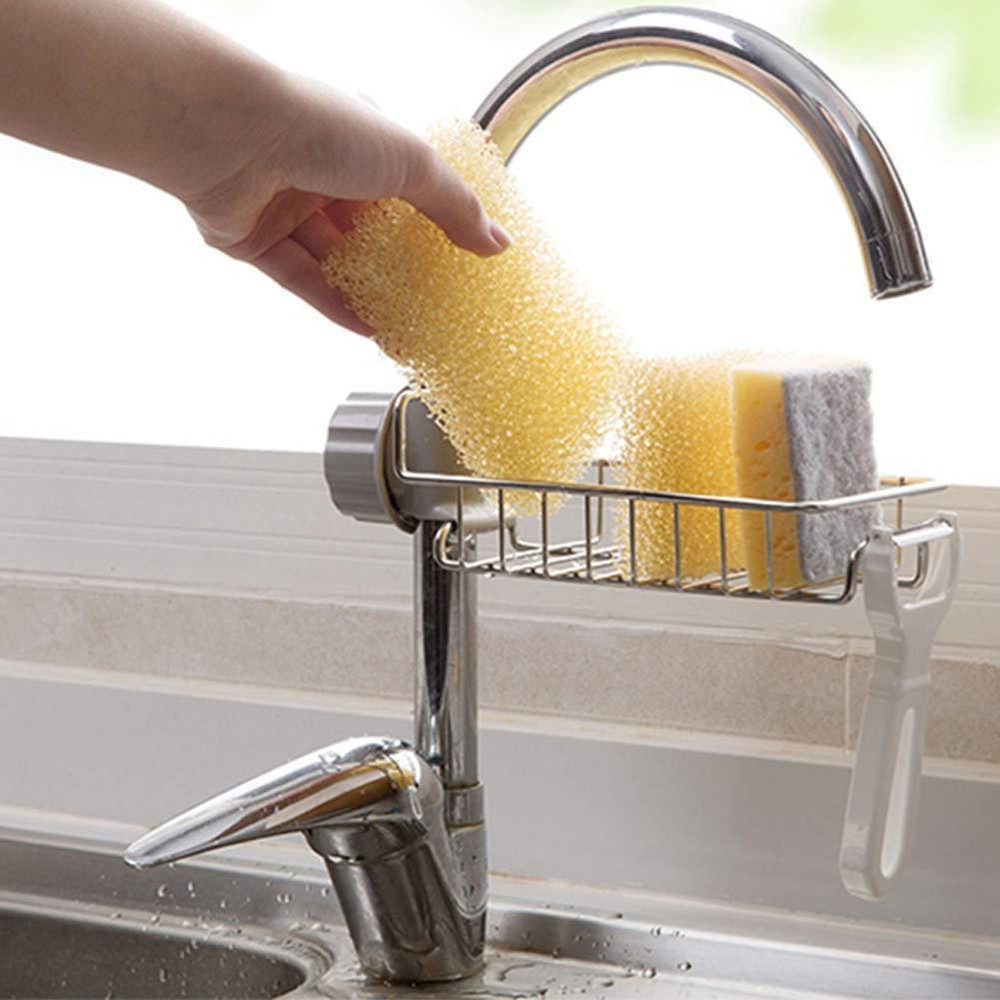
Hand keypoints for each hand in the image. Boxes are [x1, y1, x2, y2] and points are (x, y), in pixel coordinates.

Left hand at [183, 79, 510, 334]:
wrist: (226, 132)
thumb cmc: (319, 126)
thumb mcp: (409, 162)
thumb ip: (453, 207)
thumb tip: (496, 243)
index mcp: (359, 138)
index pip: (404, 186)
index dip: (432, 222)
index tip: (458, 259)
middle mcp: (319, 168)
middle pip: (369, 230)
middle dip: (400, 267)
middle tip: (435, 303)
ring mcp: (284, 204)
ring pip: (335, 260)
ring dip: (369, 292)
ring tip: (407, 327)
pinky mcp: (253, 239)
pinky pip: (300, 279)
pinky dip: (333, 303)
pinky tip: (367, 329)